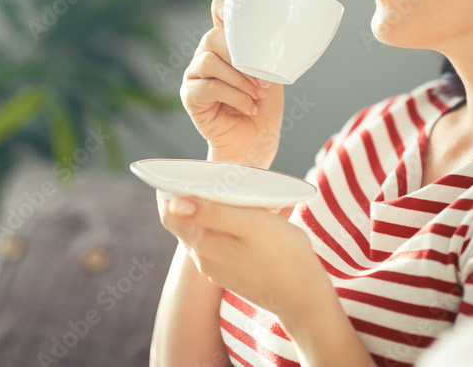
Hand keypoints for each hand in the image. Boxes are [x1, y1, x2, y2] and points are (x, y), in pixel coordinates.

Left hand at [156, 191, 326, 318]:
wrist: (304, 299)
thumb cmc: (284, 255)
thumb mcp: (252, 225)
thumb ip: (213, 213)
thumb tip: (174, 204)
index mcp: (204, 243)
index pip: (169, 214)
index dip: (168, 191)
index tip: (178, 172)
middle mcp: (203, 258)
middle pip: (182, 223)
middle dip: (186, 199)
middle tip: (204, 177)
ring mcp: (216, 269)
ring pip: (198, 234)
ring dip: (204, 213)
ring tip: (223, 194)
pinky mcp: (229, 274)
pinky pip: (214, 245)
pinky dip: (217, 227)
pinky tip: (237, 220)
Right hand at [180, 0, 284, 167]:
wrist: (255, 143)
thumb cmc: (263, 107)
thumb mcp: (270, 74)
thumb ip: (264, 53)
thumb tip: (270, 36)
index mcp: (226, 46)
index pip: (218, 13)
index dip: (225, 8)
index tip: (243, 19)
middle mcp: (206, 56)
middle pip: (212, 37)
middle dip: (241, 57)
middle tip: (263, 80)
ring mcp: (195, 76)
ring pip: (209, 60)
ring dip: (239, 78)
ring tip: (256, 95)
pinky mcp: (190, 97)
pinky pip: (209, 86)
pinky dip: (234, 96)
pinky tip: (248, 106)